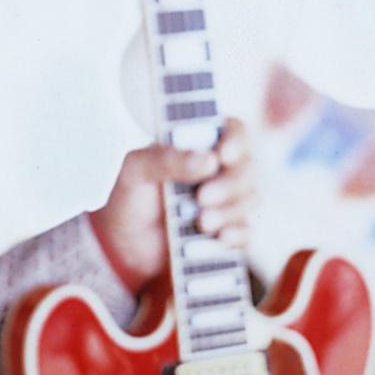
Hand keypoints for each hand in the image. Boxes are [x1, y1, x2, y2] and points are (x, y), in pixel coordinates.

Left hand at [94, 119, 252, 289]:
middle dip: (230, 183)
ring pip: (251, 197)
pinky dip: (238, 233)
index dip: (236, 139)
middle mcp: (218, 169)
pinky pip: (247, 230)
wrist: (123, 245)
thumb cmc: (130, 196)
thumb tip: (208, 159)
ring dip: (231, 210)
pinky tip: (220, 238)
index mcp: (198, 144)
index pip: (232, 130)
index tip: (222, 155)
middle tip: (202, 198)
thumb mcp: (136, 170)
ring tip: (201, 223)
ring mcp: (226, 200)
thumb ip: (165, 159)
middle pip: (247, 166)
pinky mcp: (228, 230)